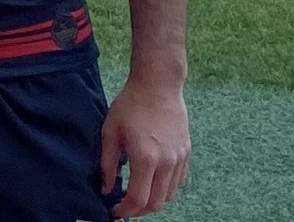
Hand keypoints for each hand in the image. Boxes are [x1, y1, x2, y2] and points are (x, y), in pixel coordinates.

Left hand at [101, 80, 190, 217]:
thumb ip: (107, 164)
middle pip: (156, 203)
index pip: (138, 199)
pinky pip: (178, 182)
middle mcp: (166, 163)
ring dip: (153, 202)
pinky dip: (166, 190)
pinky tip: (153, 183)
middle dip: (139, 211)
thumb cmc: (130, 105)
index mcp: (145, 158)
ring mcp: (179, 159)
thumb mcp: (110, 131)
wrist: (158, 85)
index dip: (125, 211)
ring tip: (138, 197)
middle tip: (124, 208)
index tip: (114, 210)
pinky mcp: (186, 153)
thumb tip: (106, 188)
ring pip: (170, 195)